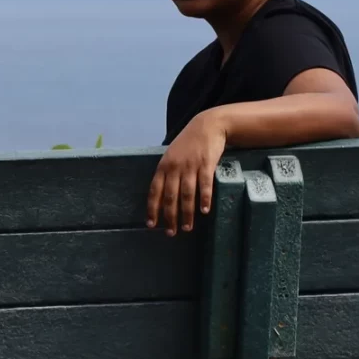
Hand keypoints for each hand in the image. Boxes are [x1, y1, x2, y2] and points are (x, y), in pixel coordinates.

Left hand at [146, 110, 229, 235]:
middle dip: (169, 217)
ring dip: (186, 213)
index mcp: (163, 166)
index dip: (152, 209)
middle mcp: (174, 167)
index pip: (154, 191)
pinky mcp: (205, 164)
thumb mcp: (172, 155)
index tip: (152, 225)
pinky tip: (205, 211)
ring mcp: (190, 166)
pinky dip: (204, 199)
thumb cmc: (188, 143)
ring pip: (186, 195)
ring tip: (187, 227)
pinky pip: (204, 185)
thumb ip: (167, 173)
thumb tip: (162, 196)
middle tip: (171, 233)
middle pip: (170, 197)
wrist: (207, 125)